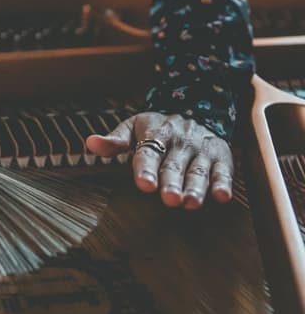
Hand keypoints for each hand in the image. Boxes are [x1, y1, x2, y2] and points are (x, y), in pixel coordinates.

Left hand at [86, 112, 232, 208]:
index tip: (144, 184)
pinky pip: (223, 171)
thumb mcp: (134, 127)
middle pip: (174, 165)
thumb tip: (90, 144)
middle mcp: (180, 141)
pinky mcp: (221, 157)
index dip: (146, 168)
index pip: (149, 152)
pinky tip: (221, 196)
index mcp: (156, 132)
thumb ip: (114, 140)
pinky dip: (223, 183)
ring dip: (195, 187)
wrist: (196, 111)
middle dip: (172, 182)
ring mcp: (201, 149)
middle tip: (169, 198)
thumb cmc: (157, 128)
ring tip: (190, 202)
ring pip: (198, 171)